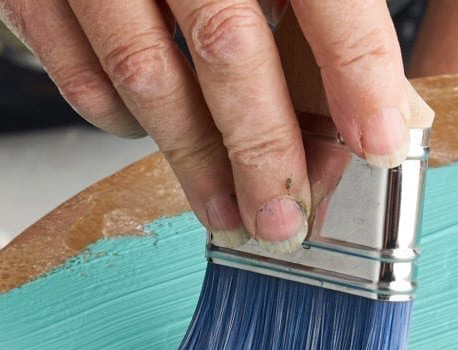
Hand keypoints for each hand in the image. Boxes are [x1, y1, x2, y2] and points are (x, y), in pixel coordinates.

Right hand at [0, 0, 431, 251]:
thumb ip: (321, 2)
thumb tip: (380, 97)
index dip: (357, 70)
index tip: (380, 141)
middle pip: (226, 46)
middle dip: (263, 150)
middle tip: (286, 220)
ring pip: (145, 74)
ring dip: (193, 159)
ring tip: (228, 212)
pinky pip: (76, 73)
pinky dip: (119, 121)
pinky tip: (156, 137)